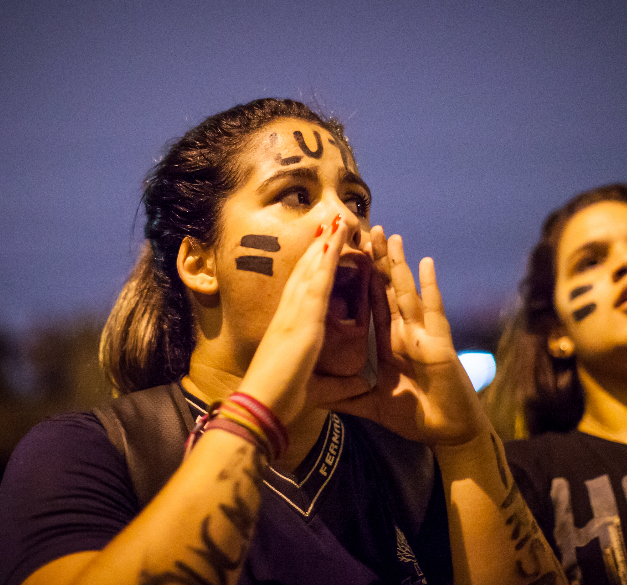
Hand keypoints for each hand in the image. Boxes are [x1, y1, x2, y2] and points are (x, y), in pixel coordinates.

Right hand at [236, 217, 367, 425]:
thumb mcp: (321, 390)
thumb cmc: (282, 401)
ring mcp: (294, 313)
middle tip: (332, 223)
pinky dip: (326, 259)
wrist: (262, 407)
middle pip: (306, 272)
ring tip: (337, 220)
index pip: (304, 291)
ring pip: (311, 270)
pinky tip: (335, 240)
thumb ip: (342, 386)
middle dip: (319, 248)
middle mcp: (289, 314)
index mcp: (290, 328)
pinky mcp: (302, 318)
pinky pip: (317, 282)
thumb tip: (364, 384)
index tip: (325, 250)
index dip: (314, 269)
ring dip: (325, 244)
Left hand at [329, 227, 490, 447]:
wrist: (448, 434)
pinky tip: (425, 263)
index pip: (370, 304)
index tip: (347, 256)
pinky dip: (429, 286)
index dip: (359, 280)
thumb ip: (349, 398)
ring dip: (398, 264)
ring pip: (406, 292)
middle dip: (376, 261)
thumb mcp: (372, 406)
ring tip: (390, 236)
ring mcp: (423, 335)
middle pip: (387, 290)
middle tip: (365, 230)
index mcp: (388, 344)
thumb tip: (320, 398)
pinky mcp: (439, 342)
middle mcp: (405, 333)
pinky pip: (433, 310)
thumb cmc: (416, 418)